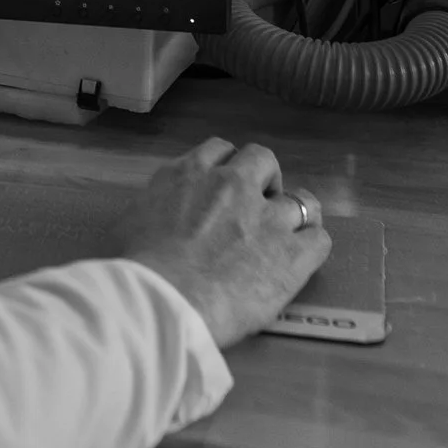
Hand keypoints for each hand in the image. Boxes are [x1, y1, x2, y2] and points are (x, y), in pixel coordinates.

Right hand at [118, 138, 330, 348]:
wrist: (164, 297)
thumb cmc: (135, 265)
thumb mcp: (127, 220)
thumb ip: (152, 207)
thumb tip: (154, 215)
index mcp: (188, 174)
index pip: (218, 150)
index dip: (226, 167)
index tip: (224, 186)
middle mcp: (232, 185)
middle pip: (262, 160)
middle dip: (263, 179)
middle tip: (256, 206)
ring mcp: (267, 217)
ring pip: (301, 199)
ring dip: (293, 214)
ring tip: (286, 235)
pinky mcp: (292, 253)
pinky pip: (319, 239)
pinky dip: (312, 246)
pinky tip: (301, 260)